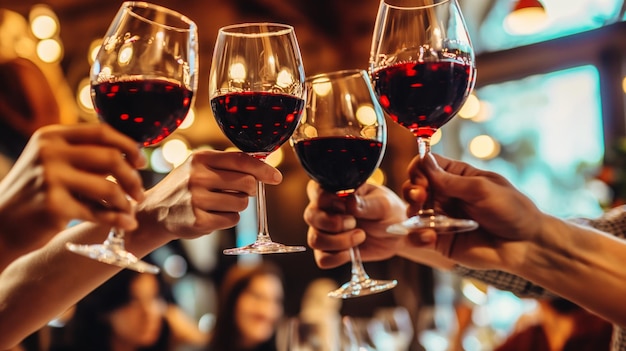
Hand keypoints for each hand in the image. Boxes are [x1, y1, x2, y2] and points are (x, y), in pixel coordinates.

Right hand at [0, 123, 144, 258]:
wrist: (0, 224)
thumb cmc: (36, 193)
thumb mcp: (53, 162)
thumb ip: (84, 155)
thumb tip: (131, 156)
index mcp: (52, 136)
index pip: (102, 132)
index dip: (129, 146)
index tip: (141, 162)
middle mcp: (49, 152)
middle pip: (110, 158)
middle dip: (132, 177)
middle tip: (140, 192)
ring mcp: (50, 178)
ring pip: (108, 187)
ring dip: (125, 201)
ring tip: (130, 210)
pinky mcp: (53, 206)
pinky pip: (98, 212)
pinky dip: (117, 219)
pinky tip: (127, 223)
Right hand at [134, 150, 282, 243]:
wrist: (154, 212)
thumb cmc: (185, 187)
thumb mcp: (199, 167)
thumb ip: (227, 165)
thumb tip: (264, 167)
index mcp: (200, 159)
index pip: (241, 160)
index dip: (263, 169)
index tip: (276, 178)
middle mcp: (198, 177)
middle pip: (247, 184)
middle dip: (249, 191)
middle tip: (239, 193)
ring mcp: (197, 200)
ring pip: (241, 204)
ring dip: (237, 206)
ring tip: (218, 204)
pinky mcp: (199, 221)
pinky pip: (232, 220)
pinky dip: (228, 219)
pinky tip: (212, 215)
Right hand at [304, 180, 407, 267]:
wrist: (396, 235)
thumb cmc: (387, 212)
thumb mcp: (383, 204)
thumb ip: (366, 204)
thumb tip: (349, 202)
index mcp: (334, 191)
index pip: (315, 191)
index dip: (328, 201)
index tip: (346, 206)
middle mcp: (324, 210)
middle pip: (310, 216)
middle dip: (333, 223)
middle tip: (354, 223)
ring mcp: (324, 231)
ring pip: (314, 240)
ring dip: (338, 242)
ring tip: (360, 236)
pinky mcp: (330, 251)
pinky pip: (322, 259)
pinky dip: (337, 258)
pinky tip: (352, 252)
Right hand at [402, 153, 546, 269]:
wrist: (525, 245)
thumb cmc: (511, 211)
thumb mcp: (482, 189)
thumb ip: (451, 180)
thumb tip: (424, 161)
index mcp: (456, 176)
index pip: (426, 166)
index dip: (418, 170)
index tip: (422, 179)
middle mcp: (445, 195)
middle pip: (414, 187)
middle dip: (412, 191)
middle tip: (420, 197)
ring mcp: (440, 218)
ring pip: (412, 212)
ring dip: (412, 214)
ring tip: (424, 220)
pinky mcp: (439, 241)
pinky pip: (417, 237)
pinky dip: (416, 236)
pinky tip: (428, 237)